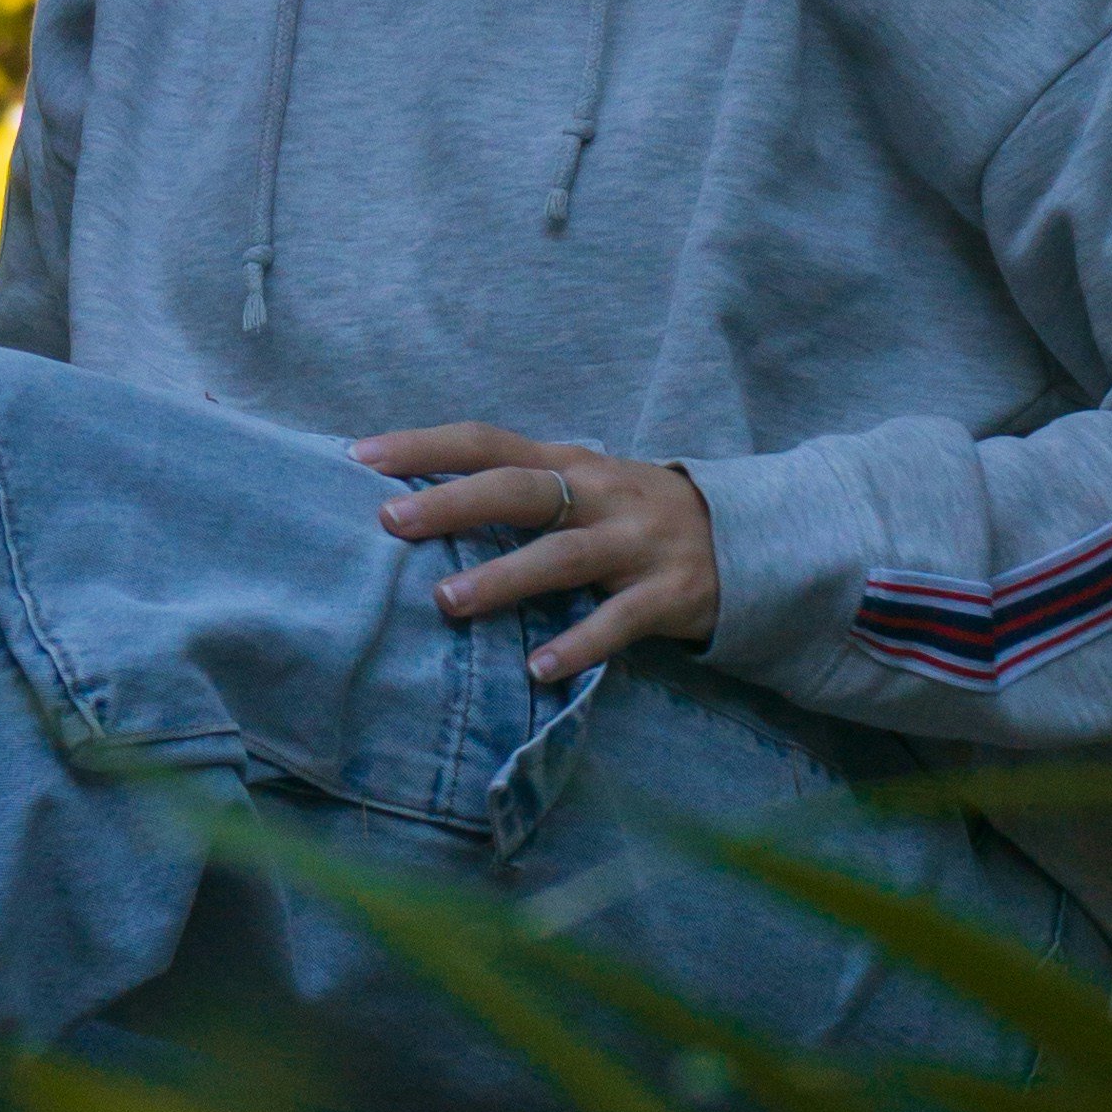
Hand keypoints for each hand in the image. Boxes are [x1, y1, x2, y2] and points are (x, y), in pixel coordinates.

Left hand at [354, 421, 717, 684]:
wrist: (750, 537)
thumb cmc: (637, 517)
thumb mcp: (586, 488)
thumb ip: (522, 491)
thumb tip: (422, 505)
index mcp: (571, 464)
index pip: (488, 442)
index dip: (426, 446)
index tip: (361, 455)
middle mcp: (601, 496)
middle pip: (520, 489)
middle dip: (454, 503)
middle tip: (390, 522)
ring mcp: (637, 544)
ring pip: (562, 557)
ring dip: (503, 578)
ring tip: (447, 601)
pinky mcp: (669, 594)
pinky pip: (618, 622)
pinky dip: (579, 645)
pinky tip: (540, 669)